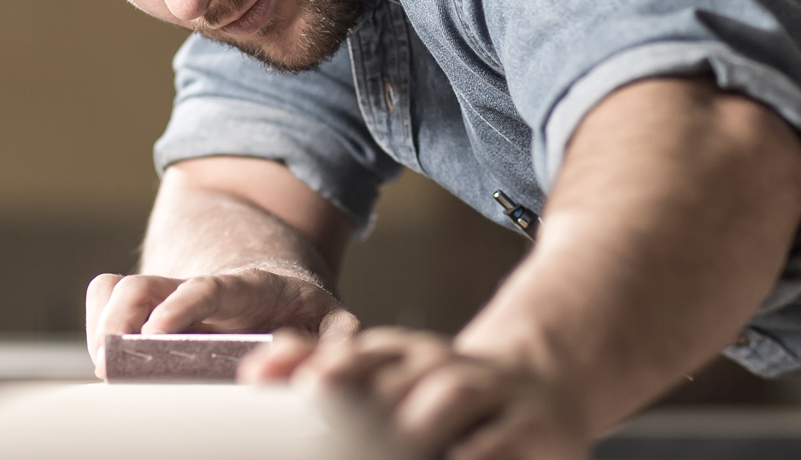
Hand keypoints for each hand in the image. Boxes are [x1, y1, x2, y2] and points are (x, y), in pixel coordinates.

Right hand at [85, 268, 359, 378]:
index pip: (211, 287)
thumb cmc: (299, 310)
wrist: (274, 284)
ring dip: (103, 325)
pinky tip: (104, 354)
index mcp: (246, 288)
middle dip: (122, 318)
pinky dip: (97, 319)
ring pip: (122, 292)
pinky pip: (109, 296)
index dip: (185, 304)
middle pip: (147, 287)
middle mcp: (200, 287)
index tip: (158, 330)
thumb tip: (342, 343)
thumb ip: (335, 332)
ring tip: (104, 367)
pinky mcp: (150, 306)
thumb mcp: (325, 316)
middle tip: (111, 362)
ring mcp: (171, 294)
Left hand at [241, 327, 588, 459]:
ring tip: (383, 443)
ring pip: (449, 395)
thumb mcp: (392, 372)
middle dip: (351, 391)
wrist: (541, 385)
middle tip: (311, 408)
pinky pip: (499, 439)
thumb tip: (259, 367)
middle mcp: (439, 365)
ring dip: (413, 418)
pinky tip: (453, 458)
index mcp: (402, 353)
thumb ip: (329, 365)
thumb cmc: (449, 390)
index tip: (259, 376)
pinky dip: (475, 451)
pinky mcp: (529, 424)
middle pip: (393, 372)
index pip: (351, 350)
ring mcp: (486, 389)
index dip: (307, 360)